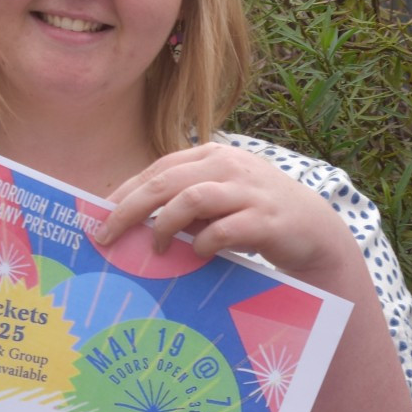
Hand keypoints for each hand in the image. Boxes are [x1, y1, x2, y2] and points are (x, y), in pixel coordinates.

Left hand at [94, 144, 355, 279]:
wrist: (313, 230)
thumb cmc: (257, 215)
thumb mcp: (221, 198)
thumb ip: (185, 202)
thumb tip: (134, 221)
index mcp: (213, 156)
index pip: (159, 169)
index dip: (126, 192)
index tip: (99, 216)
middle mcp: (229, 166)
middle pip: (166, 182)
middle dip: (130, 209)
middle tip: (107, 235)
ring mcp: (249, 190)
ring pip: (191, 199)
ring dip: (165, 226)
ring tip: (154, 249)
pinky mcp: (265, 219)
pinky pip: (223, 230)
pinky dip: (203, 244)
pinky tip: (197, 255)